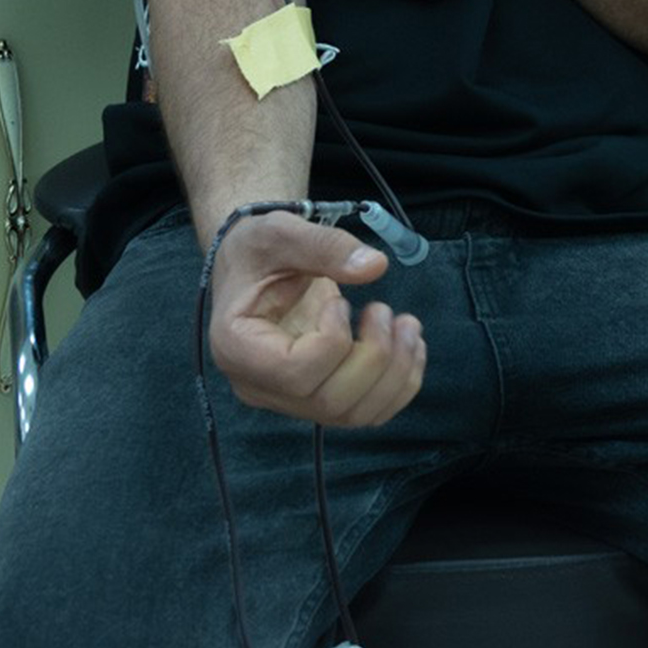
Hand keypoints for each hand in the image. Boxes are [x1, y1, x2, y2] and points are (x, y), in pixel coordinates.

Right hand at [205, 210, 425, 427]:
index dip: (333, 340)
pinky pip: (366, 412)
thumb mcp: (280, 232)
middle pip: (329, 401)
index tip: (340, 301)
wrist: (251, 267)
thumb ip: (324, 245)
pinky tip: (409, 345)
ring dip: (396, 373)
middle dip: (375, 357)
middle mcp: (259, 385)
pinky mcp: (317, 399)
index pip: (294, 373)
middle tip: (385, 310)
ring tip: (408, 325)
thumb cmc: (256, 249)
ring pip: (353, 414)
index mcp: (237, 347)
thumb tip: (376, 266)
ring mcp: (288, 399)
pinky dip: (400, 384)